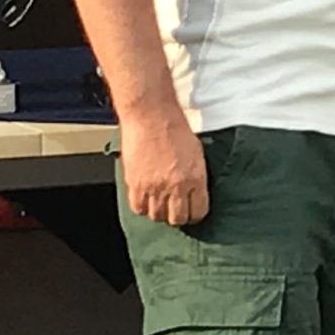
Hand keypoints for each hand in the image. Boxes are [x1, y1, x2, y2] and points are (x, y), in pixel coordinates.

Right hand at [121, 106, 209, 226]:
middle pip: (177, 219)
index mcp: (196, 178)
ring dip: (159, 212)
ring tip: (159, 202)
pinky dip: (142, 206)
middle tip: (175, 210)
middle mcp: (175, 186)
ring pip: (157, 216)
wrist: (151, 115)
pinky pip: (138, 208)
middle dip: (178, 217)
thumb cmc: (174, 128)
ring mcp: (154, 187)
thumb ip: (196, 176)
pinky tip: (145, 198)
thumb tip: (194, 192)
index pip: (198, 212)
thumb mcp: (196, 153)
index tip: (192, 212)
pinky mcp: (135, 184)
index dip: (195, 215)